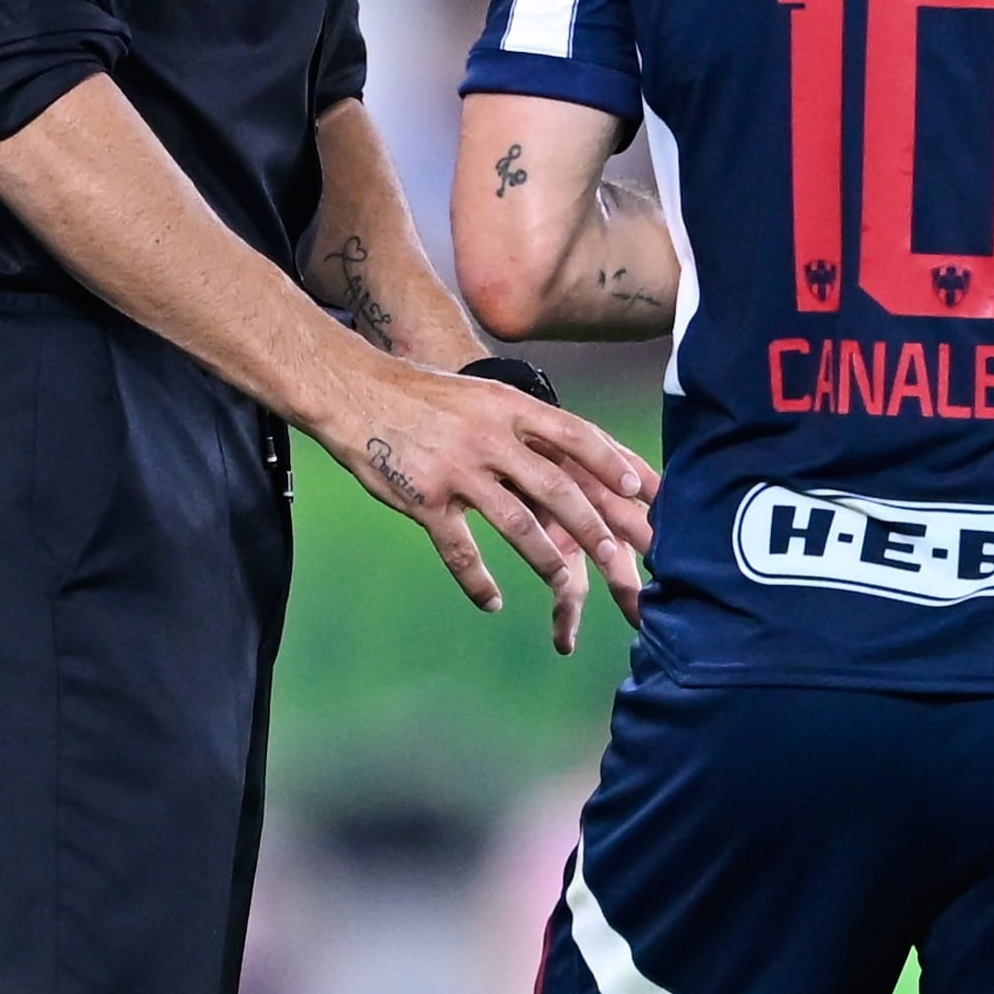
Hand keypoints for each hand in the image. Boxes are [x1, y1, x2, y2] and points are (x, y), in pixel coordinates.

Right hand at [308, 358, 656, 654]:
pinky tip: (493, 601)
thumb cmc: (424, 396)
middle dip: (591, 525)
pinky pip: (460, 551)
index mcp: (507, 406)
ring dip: (545, 560)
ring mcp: (457, 470)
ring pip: (517, 524)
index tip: (638, 490)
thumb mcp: (481, 394)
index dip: (610, 463)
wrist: (355, 392)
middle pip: (555, 486)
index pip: (574, 433)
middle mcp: (488, 437)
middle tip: (618, 556)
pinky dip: (479, 581)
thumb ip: (522, 420)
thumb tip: (573, 444)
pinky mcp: (425, 500)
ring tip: (563, 586)